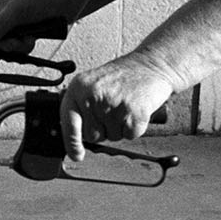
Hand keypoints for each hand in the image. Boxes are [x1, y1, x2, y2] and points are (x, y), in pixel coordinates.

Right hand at [0, 0, 77, 52]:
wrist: (63, 7)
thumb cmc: (38, 2)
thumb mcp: (16, 11)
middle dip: (4, 44)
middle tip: (15, 41)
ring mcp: (11, 28)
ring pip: (4, 47)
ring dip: (17, 46)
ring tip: (27, 39)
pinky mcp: (21, 35)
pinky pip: (17, 49)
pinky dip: (25, 47)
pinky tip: (32, 40)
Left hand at [59, 56, 174, 159]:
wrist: (151, 65)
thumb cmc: (122, 76)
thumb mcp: (92, 83)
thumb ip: (80, 105)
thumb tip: (74, 136)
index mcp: (79, 88)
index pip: (69, 123)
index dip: (72, 143)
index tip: (77, 155)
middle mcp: (93, 96)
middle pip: (92, 136)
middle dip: (103, 130)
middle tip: (113, 109)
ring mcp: (113, 105)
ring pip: (112, 137)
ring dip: (120, 127)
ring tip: (125, 105)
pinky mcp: (133, 113)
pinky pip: (129, 135)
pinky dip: (135, 128)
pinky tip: (135, 109)